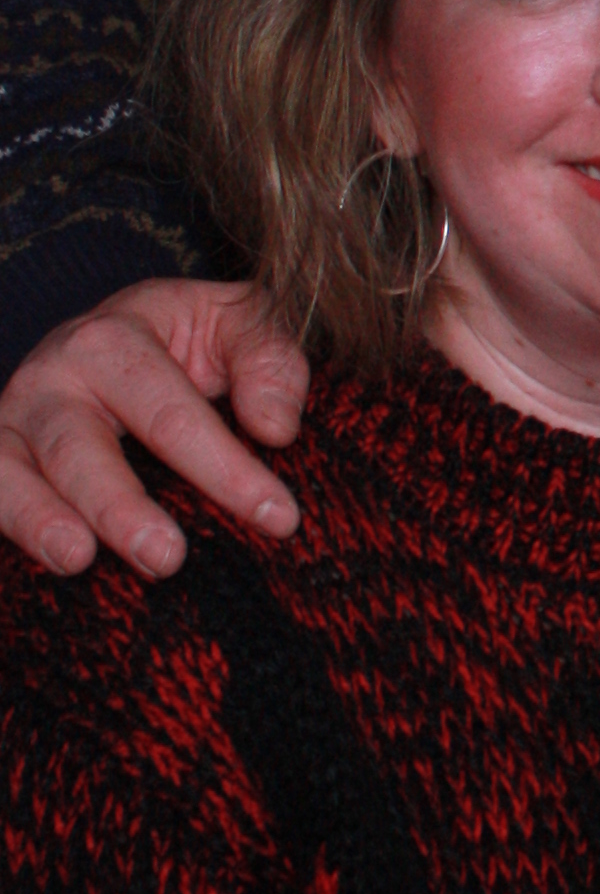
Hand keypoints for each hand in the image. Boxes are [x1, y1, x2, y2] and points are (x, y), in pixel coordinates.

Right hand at [0, 277, 308, 579]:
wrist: (103, 343)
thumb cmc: (183, 342)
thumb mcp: (234, 325)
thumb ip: (268, 359)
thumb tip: (274, 428)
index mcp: (115, 339)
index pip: (172, 412)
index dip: (226, 468)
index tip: (279, 519)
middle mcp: (52, 378)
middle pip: (80, 445)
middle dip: (121, 505)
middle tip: (167, 557)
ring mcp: (12, 422)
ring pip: (11, 471)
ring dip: (40, 519)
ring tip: (77, 560)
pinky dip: (5, 525)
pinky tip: (40, 567)